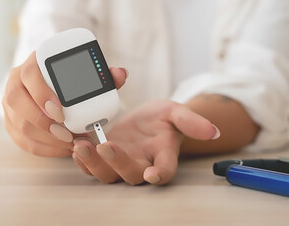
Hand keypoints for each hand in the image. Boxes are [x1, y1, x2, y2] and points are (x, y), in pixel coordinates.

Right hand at [2, 51, 127, 156]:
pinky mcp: (11, 122)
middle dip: (43, 121)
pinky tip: (62, 149)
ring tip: (70, 142)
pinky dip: (44, 148)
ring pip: (20, 124)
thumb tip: (120, 74)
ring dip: (46, 137)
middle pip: (18, 101)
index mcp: (33, 64)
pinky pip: (22, 140)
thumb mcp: (85, 72)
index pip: (29, 74)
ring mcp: (10, 103)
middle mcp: (16, 82)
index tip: (60, 111)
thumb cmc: (69, 78)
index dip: (42, 93)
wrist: (50, 82)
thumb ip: (103, 74)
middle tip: (68, 133)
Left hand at [72, 101, 219, 184]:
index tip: (153, 174)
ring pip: (108, 174)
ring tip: (81, 145)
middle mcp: (142, 164)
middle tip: (106, 146)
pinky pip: (92, 166)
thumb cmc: (164, 119)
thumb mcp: (177, 113)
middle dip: (118, 163)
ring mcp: (122, 162)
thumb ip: (191, 121)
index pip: (166, 170)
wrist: (147, 120)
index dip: (160, 173)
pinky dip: (82, 159)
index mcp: (163, 155)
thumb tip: (213, 130)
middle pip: (131, 175)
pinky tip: (75, 144)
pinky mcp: (105, 157)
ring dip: (93, 163)